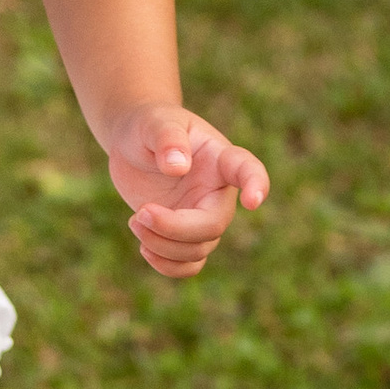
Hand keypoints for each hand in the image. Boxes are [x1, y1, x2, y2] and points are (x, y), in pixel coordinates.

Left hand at [103, 102, 269, 280]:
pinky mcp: (183, 234)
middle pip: (214, 225)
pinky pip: (189, 265)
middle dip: (175, 228)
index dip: (256, 185)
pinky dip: (168, 266)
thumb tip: (179, 167)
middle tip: (140, 213)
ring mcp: (202, 216)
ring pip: (198, 249)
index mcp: (219, 159)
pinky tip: (144, 248)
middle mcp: (217, 192)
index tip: (252, 201)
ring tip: (135, 221)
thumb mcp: (153, 122)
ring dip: (163, 246)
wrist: (133, 143)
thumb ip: (168, 138)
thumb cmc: (148, 126)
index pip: (247, 169)